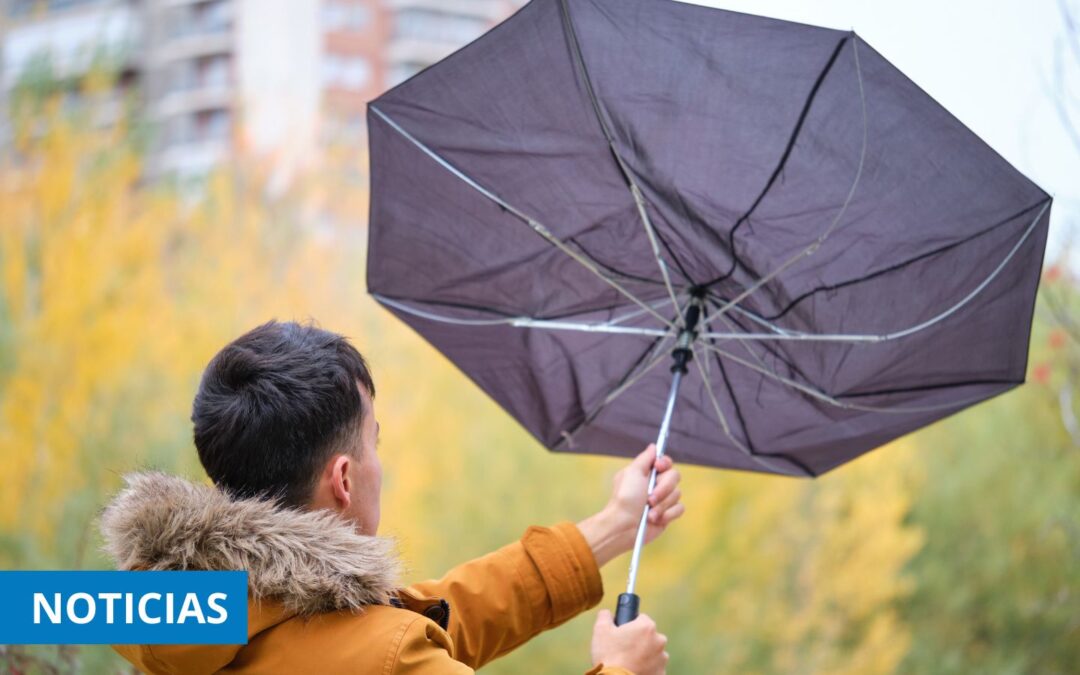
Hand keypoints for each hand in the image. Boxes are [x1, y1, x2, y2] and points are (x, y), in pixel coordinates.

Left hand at [577, 444, 683, 566]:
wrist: (624, 526)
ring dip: (662, 504)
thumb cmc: (625, 499)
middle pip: (675, 476)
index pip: (665, 462)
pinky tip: (655, 519)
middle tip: (649, 498)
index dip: (665, 463)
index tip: (658, 467)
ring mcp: (663, 500)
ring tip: (649, 512)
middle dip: (663, 488)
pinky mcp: (668, 514)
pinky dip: (667, 514)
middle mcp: (656, 485)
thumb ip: (645, 458)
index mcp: (646, 473)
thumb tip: (653, 447)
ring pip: (677, 494)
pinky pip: (679, 509)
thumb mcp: (632, 473)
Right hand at [590, 610, 668, 674]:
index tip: (622, 633)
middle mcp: (659, 641)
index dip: (630, 625)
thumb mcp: (600, 630)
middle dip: (638, 640)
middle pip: (648, 635)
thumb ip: (605, 616)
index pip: (641, 618)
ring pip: (652, 652)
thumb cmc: (609, 656)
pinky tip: (634, 670)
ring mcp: (662, 659)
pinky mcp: (661, 673)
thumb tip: (607, 613)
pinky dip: (647, 668)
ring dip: (644, 654)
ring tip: (628, 662)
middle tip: (624, 649)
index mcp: (647, 626)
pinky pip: (654, 667)